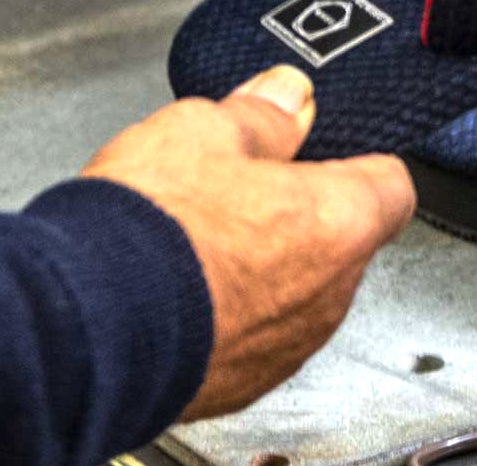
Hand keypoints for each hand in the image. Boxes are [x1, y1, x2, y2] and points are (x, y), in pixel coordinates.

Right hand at [80, 66, 414, 419]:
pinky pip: (254, 336)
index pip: (393, 186)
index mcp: (338, 221)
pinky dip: (228, 312)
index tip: (327, 150)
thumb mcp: (201, 132)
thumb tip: (286, 94)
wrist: (83, 326)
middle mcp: (328, 293)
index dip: (360, 162)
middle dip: (299, 213)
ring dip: (263, 266)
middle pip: (342, 241)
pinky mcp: (242, 382)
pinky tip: (180, 286)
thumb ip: (260, 114)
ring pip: (297, 292)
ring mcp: (287, 345)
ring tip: (197, 237)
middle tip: (243, 186)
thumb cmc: (149, 230)